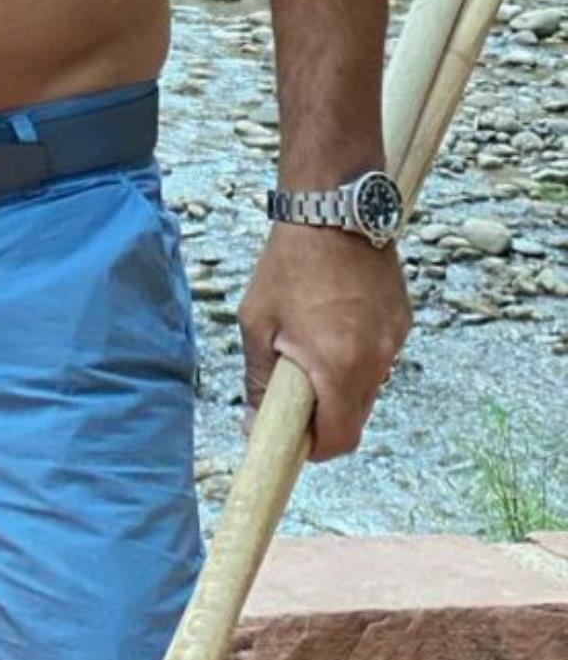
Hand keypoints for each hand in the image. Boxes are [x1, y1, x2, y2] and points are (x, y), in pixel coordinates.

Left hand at [237, 222, 411, 459]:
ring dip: (341, 384)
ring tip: (310, 345)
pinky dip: (357, 355)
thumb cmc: (287, 266)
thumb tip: (256, 424)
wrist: (332, 212)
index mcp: (340, 368)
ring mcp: (395, 342)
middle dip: (324, 416)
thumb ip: (259, 380)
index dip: (313, 448)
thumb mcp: (257, 323)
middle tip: (292, 391)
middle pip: (356, 418)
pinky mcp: (402, 323)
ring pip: (369, 388)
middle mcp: (377, 362)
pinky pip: (380, 357)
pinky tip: (332, 322)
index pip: (339, 440)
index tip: (291, 437)